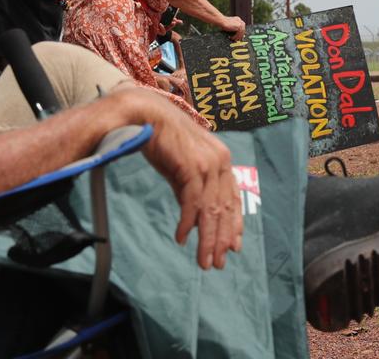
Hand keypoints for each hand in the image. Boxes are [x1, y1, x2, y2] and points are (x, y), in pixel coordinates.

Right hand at [125, 88, 242, 268]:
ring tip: (203, 260)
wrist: (144, 115)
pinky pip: (193, 204)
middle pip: (224, 209)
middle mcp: (220, 162)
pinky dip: (188, 224)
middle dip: (221, 240)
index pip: (233, 199)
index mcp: (221, 160)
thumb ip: (191, 190)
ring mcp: (208, 164)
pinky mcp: (192, 167)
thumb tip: (194, 218)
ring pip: (211, 211)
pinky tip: (181, 237)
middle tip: (217, 263)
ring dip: (207, 239)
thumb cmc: (161, 139)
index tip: (233, 247)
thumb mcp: (182, 167)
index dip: (234, 225)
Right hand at [220, 16, 246, 41]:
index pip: (242, 27)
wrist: (221, 21)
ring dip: (237, 37)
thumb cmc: (223, 23)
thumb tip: (237, 36)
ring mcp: (240, 23)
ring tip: (233, 39)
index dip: (241, 33)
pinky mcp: (239, 26)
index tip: (239, 37)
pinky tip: (231, 38)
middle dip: (240, 36)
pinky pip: (238, 33)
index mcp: (238, 19)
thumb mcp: (230, 26)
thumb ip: (234, 29)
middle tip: (237, 40)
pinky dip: (235, 36)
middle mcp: (240, 21)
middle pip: (243, 30)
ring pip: (241, 32)